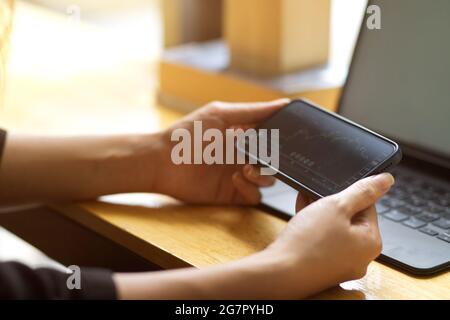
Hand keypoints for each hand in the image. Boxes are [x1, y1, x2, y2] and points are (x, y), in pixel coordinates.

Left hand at [153, 99, 289, 203]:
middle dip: (273, 160)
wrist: (163, 162)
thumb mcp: (220, 115)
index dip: (281, 139)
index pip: (271, 137)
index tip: (286, 139)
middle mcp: (243, 155)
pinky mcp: (232, 194)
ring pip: (268, 180)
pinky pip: (254, 197)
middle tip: (262, 156)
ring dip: (262, 175)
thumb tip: (283, 103)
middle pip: (273, 161)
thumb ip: (252, 111)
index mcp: (243, 134)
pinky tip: (236, 178)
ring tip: (245, 168)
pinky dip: (251, 188)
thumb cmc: (188, 134)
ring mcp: (239, 175)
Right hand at [258, 173, 393, 297]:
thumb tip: (385, 180)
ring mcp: (340, 266)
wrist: (280, 272)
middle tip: (316, 195)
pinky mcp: (322, 269)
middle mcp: (359, 258)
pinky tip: (301, 217)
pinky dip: (313, 230)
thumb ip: (362, 191)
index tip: (333, 187)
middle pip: (350, 221)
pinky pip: (322, 244)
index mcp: (371, 242)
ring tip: (305, 203)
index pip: (368, 208)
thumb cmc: (308, 242)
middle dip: (331, 205)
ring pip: (334, 232)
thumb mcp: (336, 206)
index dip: (349, 194)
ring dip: (320, 216)